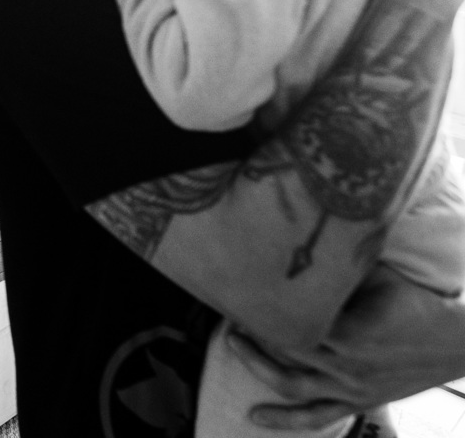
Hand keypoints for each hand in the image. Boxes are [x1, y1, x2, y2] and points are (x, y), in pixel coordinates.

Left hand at [231, 265, 464, 430]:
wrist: (461, 341)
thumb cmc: (417, 299)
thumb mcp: (379, 276)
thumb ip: (342, 272)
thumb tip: (301, 249)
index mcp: (351, 333)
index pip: (293, 322)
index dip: (264, 310)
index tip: (243, 293)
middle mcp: (347, 365)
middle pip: (285, 348)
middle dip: (254, 331)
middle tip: (230, 311)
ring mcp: (352, 388)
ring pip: (292, 384)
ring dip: (258, 367)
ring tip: (232, 346)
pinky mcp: (359, 402)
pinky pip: (317, 417)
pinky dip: (286, 420)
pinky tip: (255, 417)